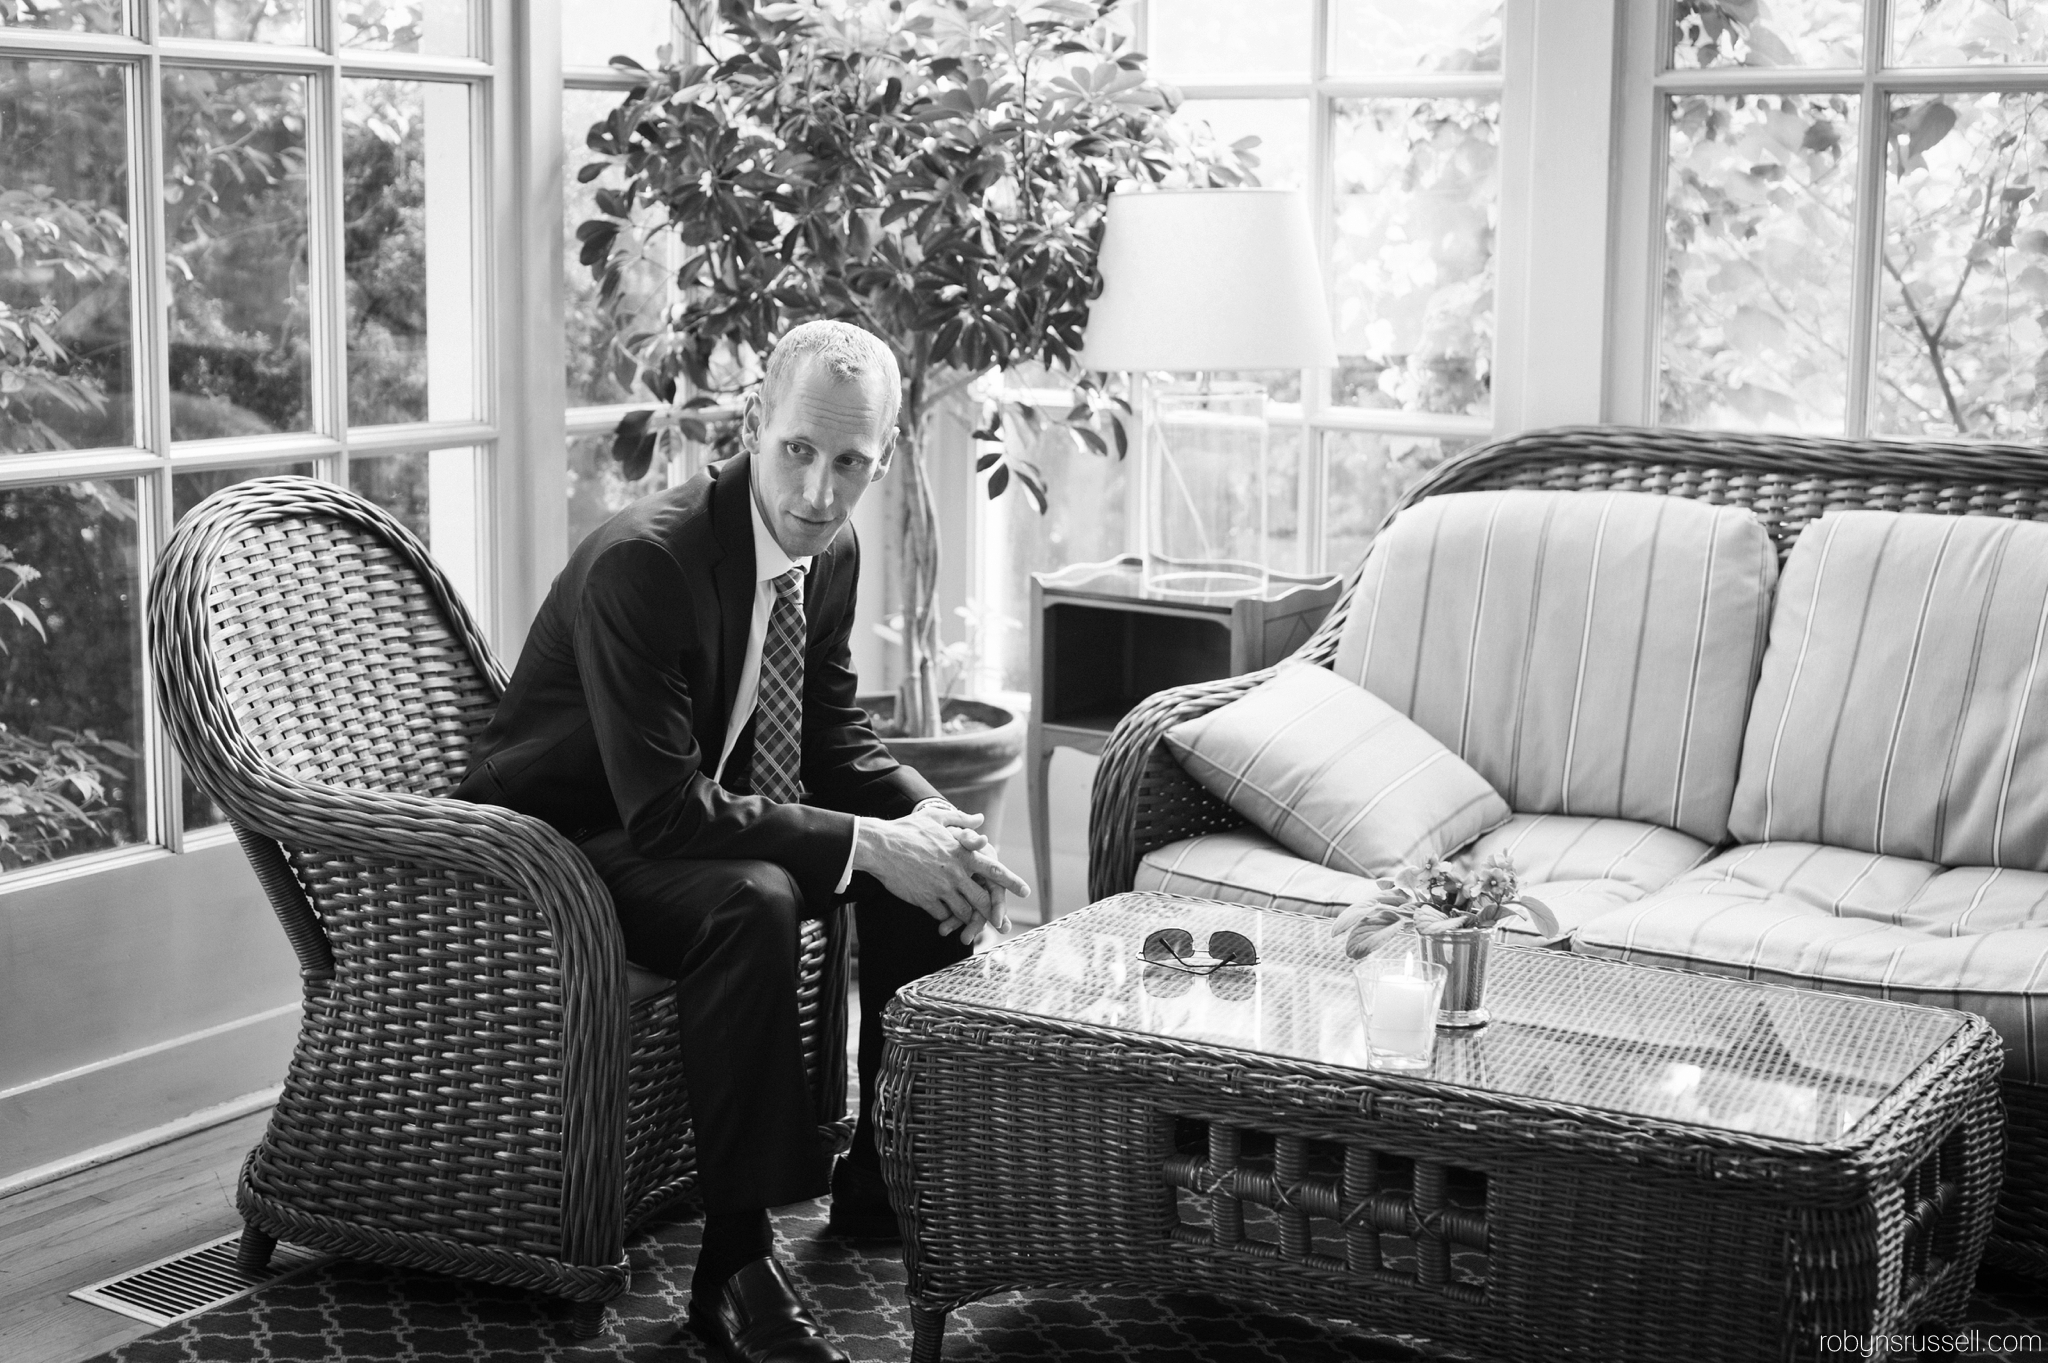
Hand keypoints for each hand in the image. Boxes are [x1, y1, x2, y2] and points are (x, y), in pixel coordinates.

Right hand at [856, 807, 1028, 941]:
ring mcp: (940, 889)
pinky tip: (947, 921)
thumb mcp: (936, 819)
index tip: (1025, 891)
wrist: (880, 847)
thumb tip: (980, 820)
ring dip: (970, 919)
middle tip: (1001, 921)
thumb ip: (962, 821)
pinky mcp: (925, 900)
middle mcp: (955, 874)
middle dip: (994, 912)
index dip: (1011, 881)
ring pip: (964, 912)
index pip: (994, 870)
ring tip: (974, 926)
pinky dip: (947, 920)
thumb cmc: (908, 830)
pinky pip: (942, 916)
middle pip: (983, 899)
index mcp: (961, 854)